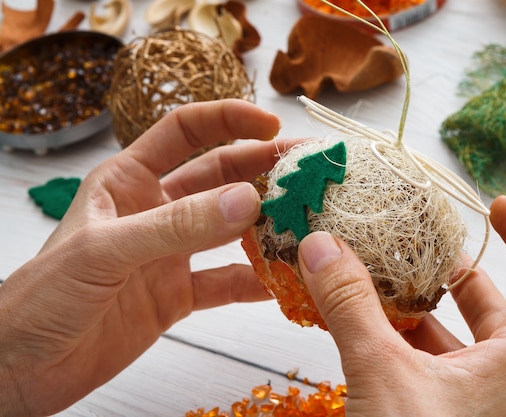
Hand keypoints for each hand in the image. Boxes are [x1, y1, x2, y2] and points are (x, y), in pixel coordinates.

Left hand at [0, 99, 282, 416]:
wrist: (25, 368)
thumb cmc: (43, 298)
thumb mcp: (107, 250)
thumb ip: (178, 225)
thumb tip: (247, 201)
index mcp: (128, 180)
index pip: (183, 131)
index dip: (228, 120)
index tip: (271, 122)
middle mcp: (154, 211)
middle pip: (219, 178)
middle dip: (263, 170)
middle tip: (308, 169)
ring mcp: (169, 253)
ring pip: (230, 229)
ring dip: (267, 224)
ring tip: (307, 220)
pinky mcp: (177, 295)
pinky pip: (226, 281)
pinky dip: (255, 281)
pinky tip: (284, 281)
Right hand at [298, 195, 505, 416]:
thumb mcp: (382, 377)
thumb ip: (352, 307)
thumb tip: (324, 246)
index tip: (496, 206)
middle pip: (498, 307)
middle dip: (455, 272)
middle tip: (417, 247)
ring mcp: (481, 407)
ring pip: (459, 342)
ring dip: (421, 311)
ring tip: (379, 284)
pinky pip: (435, 371)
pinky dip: (405, 345)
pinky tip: (367, 333)